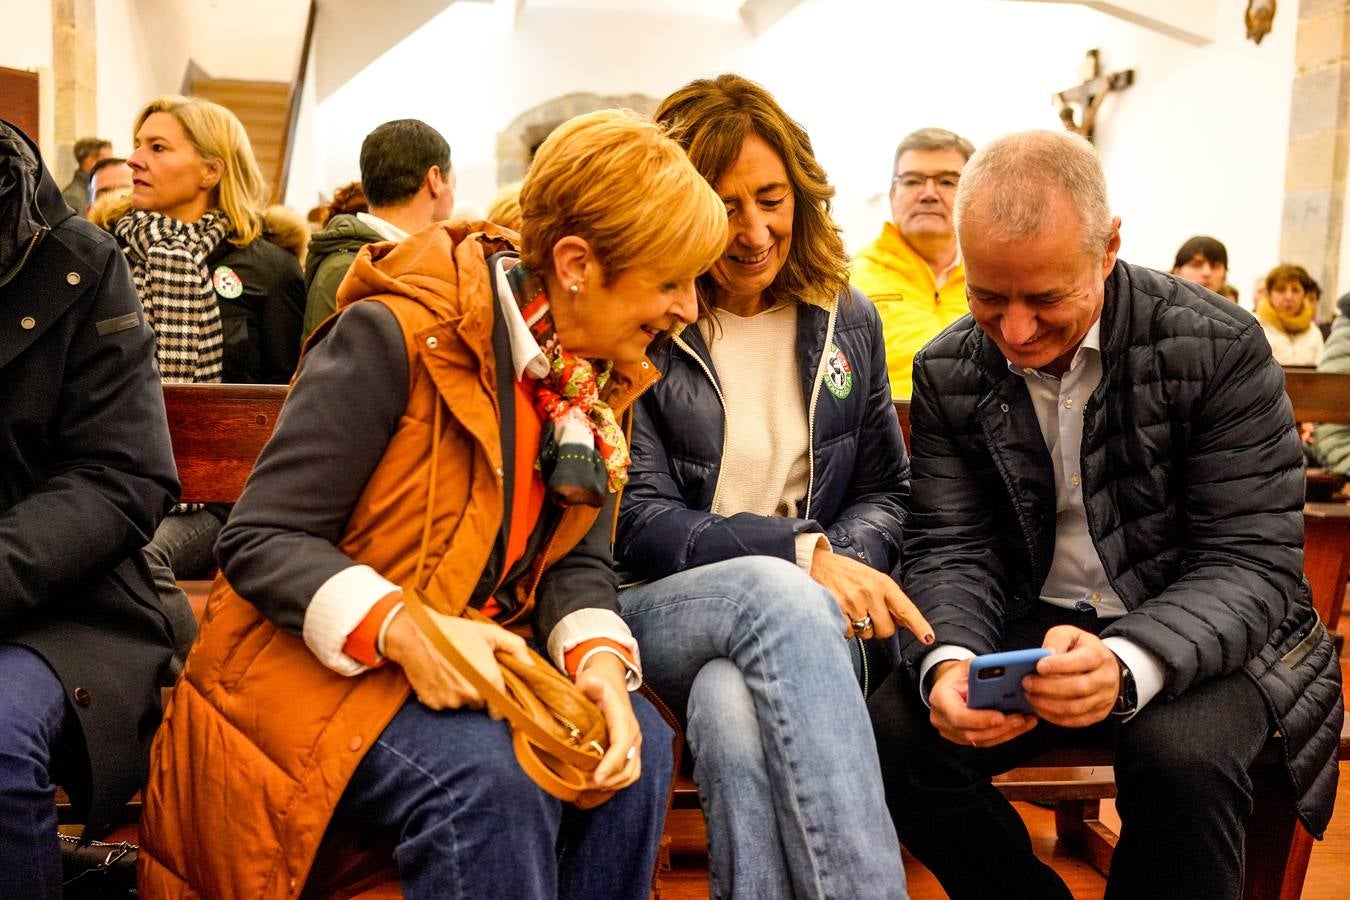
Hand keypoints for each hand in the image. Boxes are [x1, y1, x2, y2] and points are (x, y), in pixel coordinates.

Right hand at [382, 607, 533, 710]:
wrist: (416, 633)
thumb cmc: (455, 631)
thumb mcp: (490, 633)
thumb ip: (516, 648)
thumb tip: (531, 666)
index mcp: (488, 680)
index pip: (502, 708)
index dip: (500, 701)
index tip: (496, 691)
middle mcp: (471, 695)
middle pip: (482, 705)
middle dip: (480, 693)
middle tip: (471, 672)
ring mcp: (450, 701)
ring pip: (463, 705)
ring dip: (462, 694)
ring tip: (455, 671)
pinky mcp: (433, 703)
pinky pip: (445, 704)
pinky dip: (445, 695)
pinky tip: (442, 676)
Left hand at [575, 653, 641, 790]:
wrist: (611, 680)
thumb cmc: (598, 681)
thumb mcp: (590, 679)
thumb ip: (588, 684)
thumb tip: (587, 686)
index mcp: (623, 717)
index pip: (622, 744)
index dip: (611, 764)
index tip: (597, 778)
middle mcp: (633, 732)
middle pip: (628, 765)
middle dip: (608, 781)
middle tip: (583, 787)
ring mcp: (634, 743)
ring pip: (631, 773)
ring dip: (612, 785)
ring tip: (589, 788)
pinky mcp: (631, 750)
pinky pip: (630, 773)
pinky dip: (617, 783)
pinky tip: (598, 785)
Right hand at [809, 544, 933, 643]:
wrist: (817, 562)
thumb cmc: (846, 573)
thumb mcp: (871, 578)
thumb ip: (887, 599)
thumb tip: (903, 622)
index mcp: (882, 583)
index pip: (905, 608)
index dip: (918, 625)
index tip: (928, 638)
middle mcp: (870, 592)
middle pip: (886, 630)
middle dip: (878, 628)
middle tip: (867, 614)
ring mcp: (853, 602)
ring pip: (866, 634)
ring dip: (860, 628)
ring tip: (850, 610)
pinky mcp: (838, 610)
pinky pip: (849, 634)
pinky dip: (845, 628)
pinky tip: (840, 613)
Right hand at [929, 659, 1037, 747]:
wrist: (951, 684)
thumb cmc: (960, 675)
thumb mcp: (968, 665)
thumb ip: (983, 670)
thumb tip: (1006, 672)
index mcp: (940, 698)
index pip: (958, 715)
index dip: (980, 719)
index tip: (1000, 716)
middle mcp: (941, 718)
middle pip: (971, 733)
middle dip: (999, 728)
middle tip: (1020, 718)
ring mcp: (951, 731)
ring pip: (981, 740)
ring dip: (1006, 733)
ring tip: (1025, 721)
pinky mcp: (962, 739)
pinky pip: (985, 742)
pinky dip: (1004, 735)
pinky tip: (1020, 726)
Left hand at [1022, 626, 1119, 727]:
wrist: (1106, 667)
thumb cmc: (1082, 649)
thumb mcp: (1071, 635)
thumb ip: (1058, 641)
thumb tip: (1046, 654)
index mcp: (1099, 656)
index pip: (1083, 661)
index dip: (1060, 665)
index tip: (1039, 666)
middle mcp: (1105, 678)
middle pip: (1078, 687)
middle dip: (1048, 687)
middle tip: (1027, 683)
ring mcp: (1104, 698)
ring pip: (1075, 707)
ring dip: (1048, 704)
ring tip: (1029, 697)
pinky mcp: (1099, 714)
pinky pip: (1075, 720)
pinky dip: (1055, 717)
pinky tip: (1040, 709)